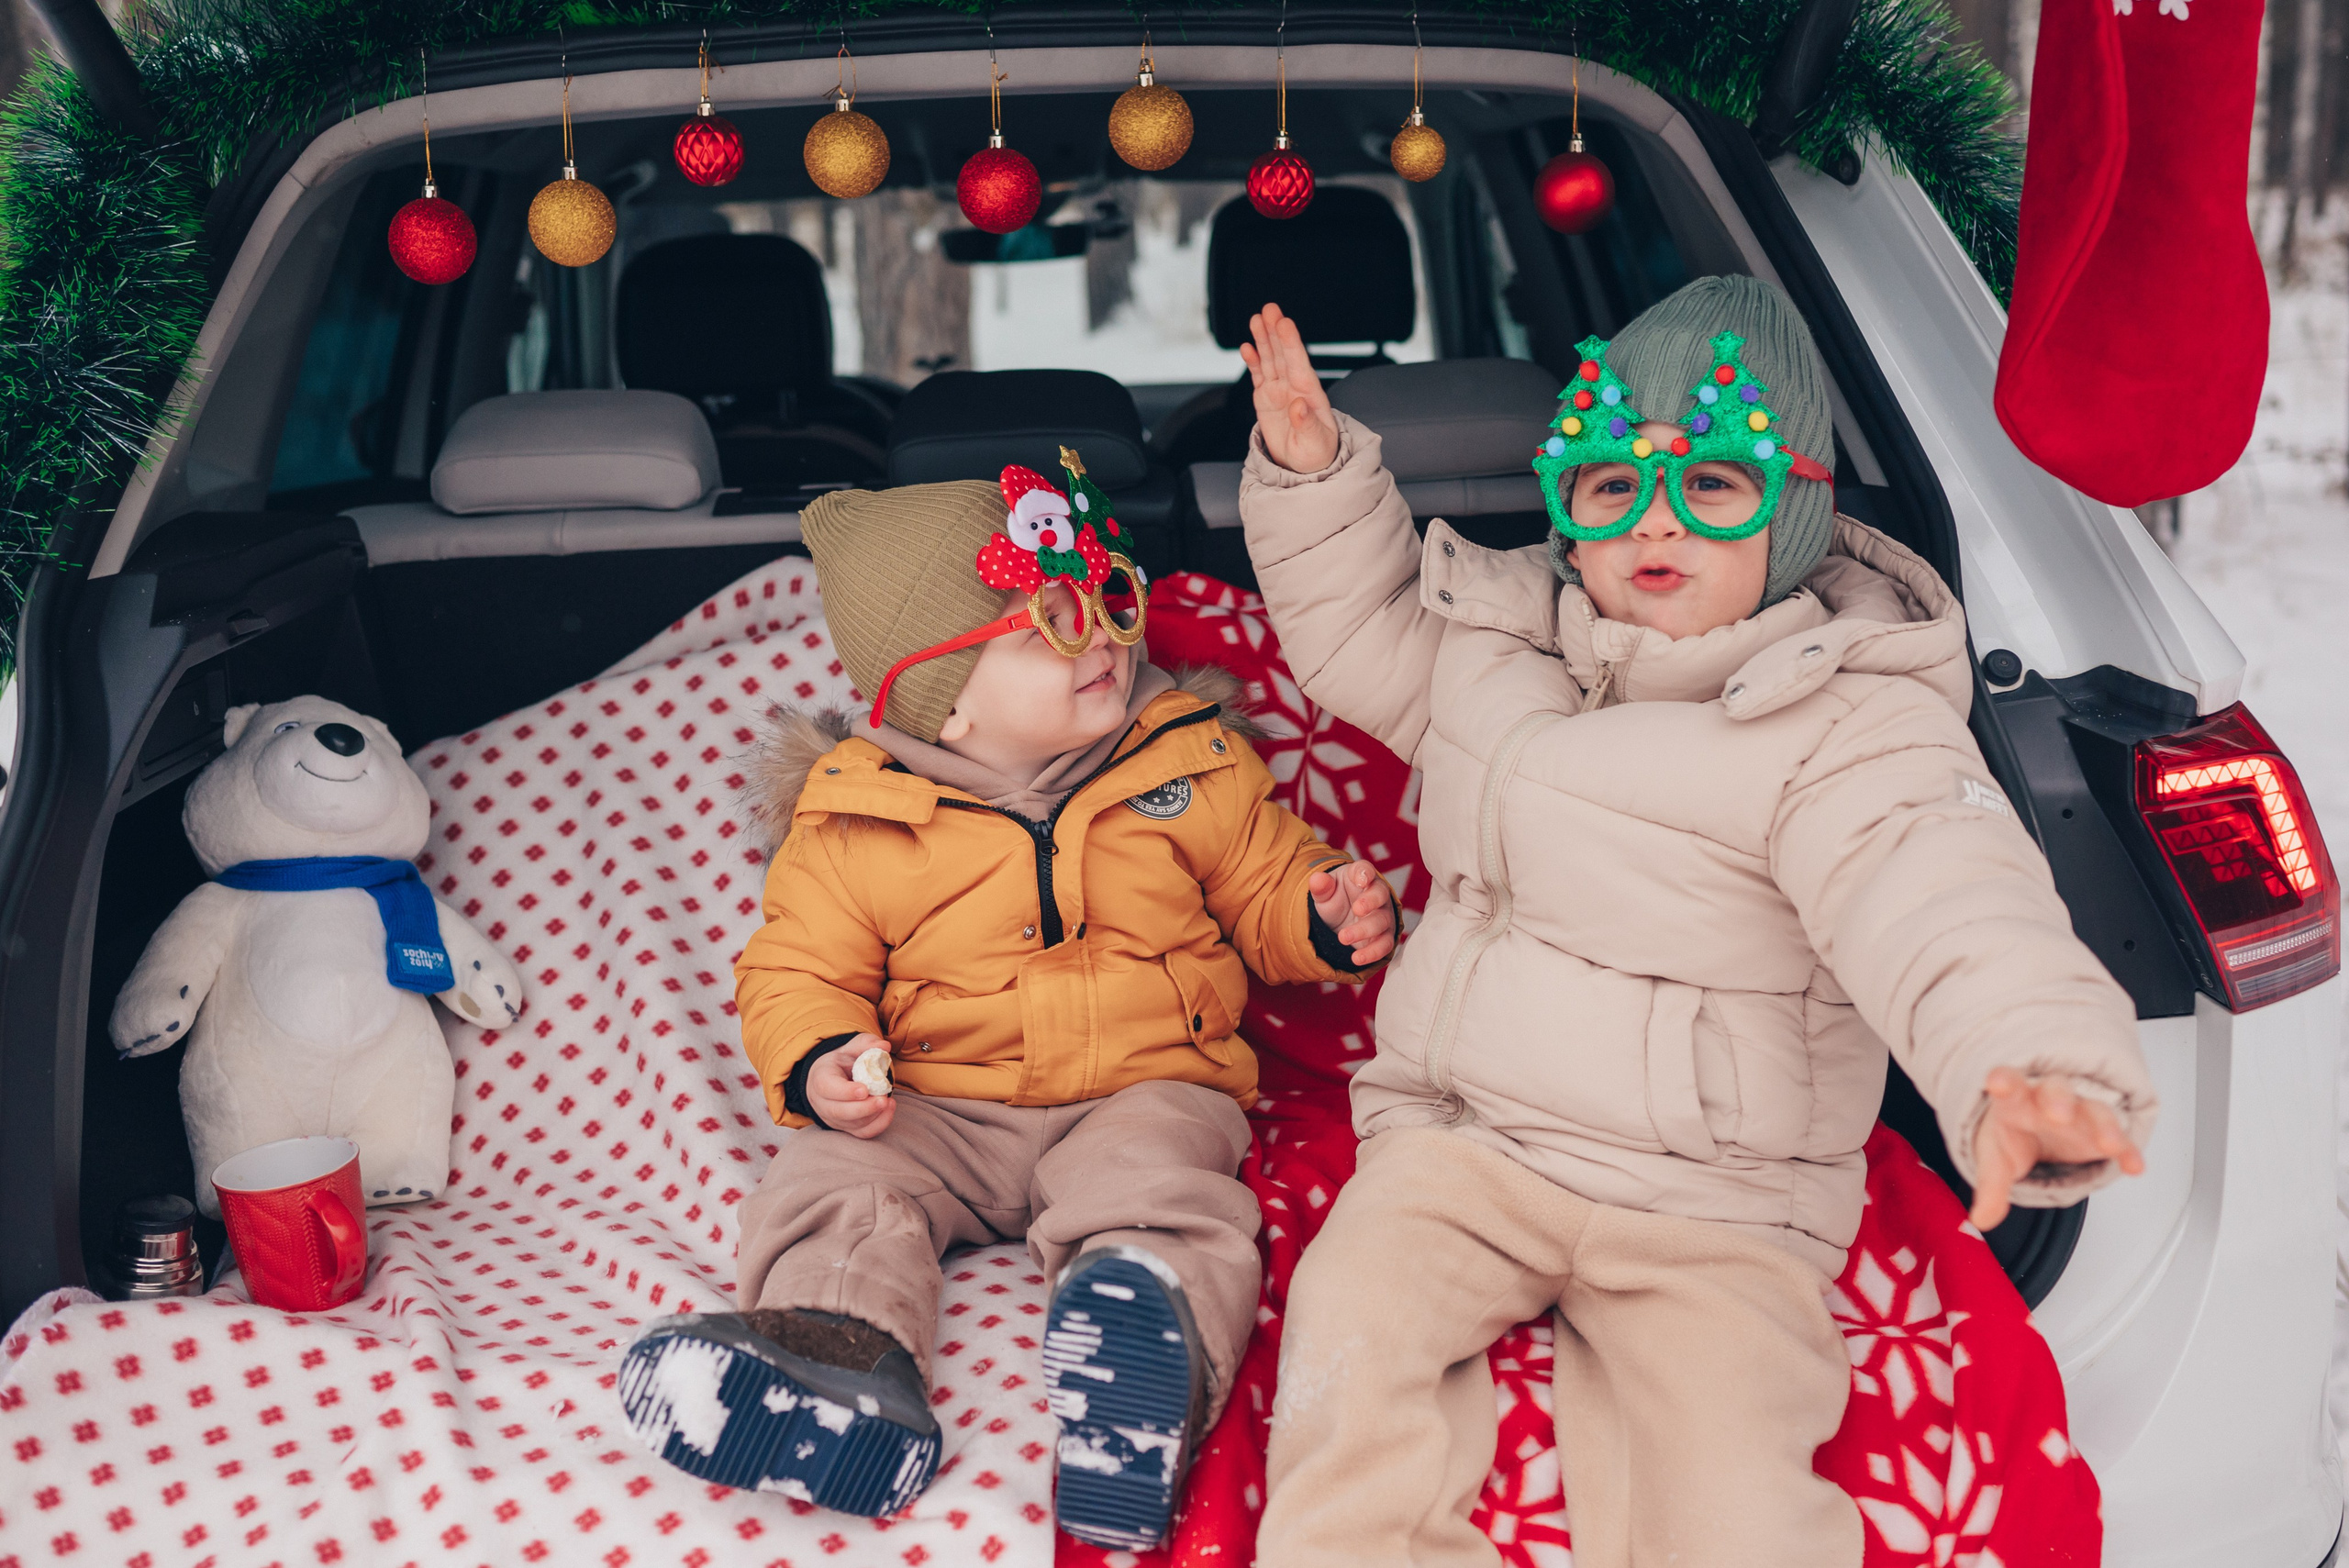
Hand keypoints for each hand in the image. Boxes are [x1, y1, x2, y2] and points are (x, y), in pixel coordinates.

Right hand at [806, 1034, 897, 1139]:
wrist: (833, 1079)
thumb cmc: (843, 1063)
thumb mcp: (851, 1048)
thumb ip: (866, 1044)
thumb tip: (884, 1046)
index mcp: (820, 1078)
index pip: (827, 1088)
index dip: (845, 1091)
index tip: (864, 1089)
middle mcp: (823, 1102)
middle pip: (839, 1112)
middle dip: (863, 1108)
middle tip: (883, 1099)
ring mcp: (834, 1118)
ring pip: (852, 1125)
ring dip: (873, 1116)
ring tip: (889, 1102)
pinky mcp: (847, 1128)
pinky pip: (862, 1133)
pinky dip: (878, 1124)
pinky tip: (889, 1110)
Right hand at [1239, 302, 1339, 472]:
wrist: (1305, 467)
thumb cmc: (1316, 453)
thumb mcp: (1315, 443)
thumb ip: (1307, 424)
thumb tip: (1299, 405)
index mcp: (1310, 394)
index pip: (1299, 363)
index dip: (1291, 343)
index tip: (1285, 323)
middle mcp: (1295, 387)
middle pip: (1283, 354)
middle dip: (1276, 332)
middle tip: (1269, 309)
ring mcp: (1280, 390)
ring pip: (1270, 359)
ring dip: (1263, 339)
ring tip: (1256, 319)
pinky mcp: (1266, 398)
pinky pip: (1259, 375)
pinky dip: (1253, 361)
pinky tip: (1247, 346)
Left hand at [1310, 862, 1397, 966]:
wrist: (1340, 919)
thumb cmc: (1335, 899)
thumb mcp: (1324, 893)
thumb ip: (1321, 886)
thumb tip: (1317, 879)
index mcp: (1361, 877)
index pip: (1366, 869)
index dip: (1365, 873)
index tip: (1361, 879)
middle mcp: (1377, 894)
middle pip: (1380, 895)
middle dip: (1369, 902)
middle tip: (1356, 909)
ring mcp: (1383, 915)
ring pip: (1382, 921)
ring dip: (1365, 930)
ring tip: (1343, 938)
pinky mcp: (1383, 936)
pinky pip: (1384, 944)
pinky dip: (1372, 952)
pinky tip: (1356, 958)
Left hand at [1967, 1068, 2144, 1230]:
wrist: (2037, 1126)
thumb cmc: (2014, 1132)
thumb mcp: (1996, 1159)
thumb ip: (1991, 1187)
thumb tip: (1981, 1219)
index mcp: (2017, 1100)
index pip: (2009, 1084)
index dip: (2004, 1082)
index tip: (1997, 1083)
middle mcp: (2050, 1101)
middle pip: (2056, 1091)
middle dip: (2058, 1101)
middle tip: (2058, 1115)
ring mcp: (2082, 1114)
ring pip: (2096, 1111)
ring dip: (2104, 1126)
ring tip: (2108, 1144)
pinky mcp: (2105, 1134)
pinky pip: (2122, 1141)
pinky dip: (2130, 1152)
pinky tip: (2134, 1166)